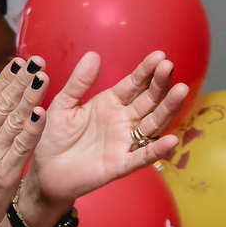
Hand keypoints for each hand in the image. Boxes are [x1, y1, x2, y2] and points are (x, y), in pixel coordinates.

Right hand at [0, 56, 49, 226]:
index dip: (6, 77)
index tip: (20, 61)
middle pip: (3, 104)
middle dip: (21, 81)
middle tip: (37, 62)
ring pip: (14, 121)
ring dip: (30, 98)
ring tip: (43, 78)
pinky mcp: (5, 172)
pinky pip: (22, 146)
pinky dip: (32, 129)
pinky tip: (42, 114)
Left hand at [29, 51, 187, 204]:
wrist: (45, 171)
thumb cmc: (55, 136)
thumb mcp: (64, 104)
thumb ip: (79, 83)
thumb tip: (93, 55)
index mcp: (109, 103)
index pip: (133, 84)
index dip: (146, 71)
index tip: (160, 55)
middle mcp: (123, 121)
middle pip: (148, 100)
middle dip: (160, 84)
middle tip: (169, 66)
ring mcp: (124, 142)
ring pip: (152, 124)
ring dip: (167, 109)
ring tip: (180, 90)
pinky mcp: (120, 165)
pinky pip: (142, 157)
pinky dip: (157, 150)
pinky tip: (171, 140)